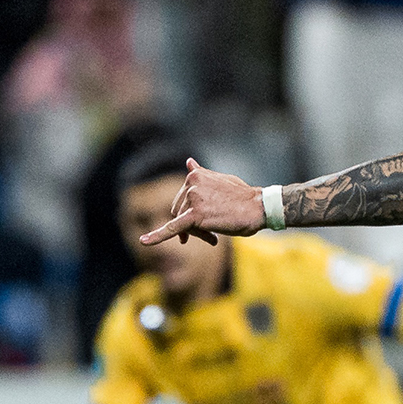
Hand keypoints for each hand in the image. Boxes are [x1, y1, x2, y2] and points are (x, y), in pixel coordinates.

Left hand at [140, 158, 263, 245]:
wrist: (258, 208)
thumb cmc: (243, 197)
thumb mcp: (220, 180)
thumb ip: (202, 175)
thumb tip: (187, 161)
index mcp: (194, 174)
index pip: (181, 199)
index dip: (190, 213)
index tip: (203, 223)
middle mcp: (191, 183)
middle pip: (178, 211)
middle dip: (191, 225)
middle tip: (211, 234)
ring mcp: (192, 198)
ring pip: (181, 223)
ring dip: (195, 233)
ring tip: (215, 235)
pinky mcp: (195, 216)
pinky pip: (173, 228)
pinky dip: (157, 237)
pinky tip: (143, 242)